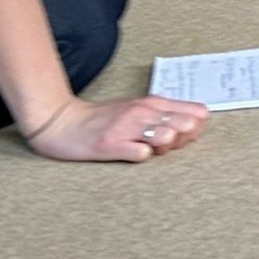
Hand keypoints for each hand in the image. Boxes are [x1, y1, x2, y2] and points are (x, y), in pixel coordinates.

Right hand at [24, 95, 208, 162]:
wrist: (61, 122)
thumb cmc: (104, 119)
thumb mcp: (139, 109)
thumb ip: (166, 116)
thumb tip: (195, 126)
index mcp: (153, 103)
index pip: (196, 113)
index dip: (197, 128)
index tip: (185, 135)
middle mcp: (143, 112)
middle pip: (186, 125)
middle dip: (185, 139)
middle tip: (170, 145)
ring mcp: (126, 128)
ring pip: (166, 136)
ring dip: (166, 146)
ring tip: (152, 149)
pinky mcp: (110, 145)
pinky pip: (140, 153)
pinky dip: (143, 156)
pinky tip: (134, 154)